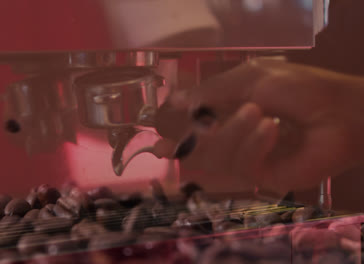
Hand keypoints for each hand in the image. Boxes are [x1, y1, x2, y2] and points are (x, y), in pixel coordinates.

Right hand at [155, 57, 363, 194]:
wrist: (339, 113)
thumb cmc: (298, 89)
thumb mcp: (250, 78)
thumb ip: (211, 91)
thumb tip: (172, 100)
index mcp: (226, 110)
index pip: (190, 125)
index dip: (172, 131)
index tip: (156, 134)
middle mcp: (230, 136)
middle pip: (195, 148)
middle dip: (188, 142)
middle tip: (181, 138)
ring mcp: (244, 157)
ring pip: (214, 157)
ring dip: (232, 132)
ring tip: (258, 113)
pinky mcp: (260, 175)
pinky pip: (240, 166)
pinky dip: (254, 144)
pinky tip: (272, 129)